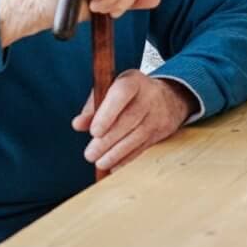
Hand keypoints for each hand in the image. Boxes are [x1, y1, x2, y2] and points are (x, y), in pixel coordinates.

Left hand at [71, 70, 193, 172]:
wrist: (167, 98)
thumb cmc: (130, 95)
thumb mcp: (111, 92)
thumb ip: (93, 107)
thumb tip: (78, 124)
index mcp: (133, 81)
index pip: (122, 93)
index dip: (108, 113)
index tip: (94, 132)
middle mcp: (149, 95)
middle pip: (130, 118)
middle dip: (107, 140)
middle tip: (90, 154)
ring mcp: (158, 113)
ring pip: (137, 136)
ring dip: (116, 153)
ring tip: (99, 162)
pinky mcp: (162, 130)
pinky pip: (143, 147)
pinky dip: (127, 159)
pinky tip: (114, 165)